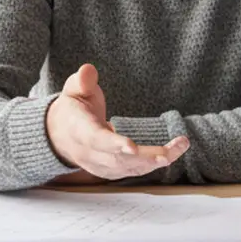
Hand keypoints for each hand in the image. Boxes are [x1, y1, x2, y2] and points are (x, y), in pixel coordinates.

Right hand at [45, 64, 188, 179]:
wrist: (61, 134)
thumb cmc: (73, 109)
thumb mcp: (73, 90)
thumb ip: (82, 81)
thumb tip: (88, 70)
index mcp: (80, 130)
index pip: (96, 140)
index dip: (113, 144)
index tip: (131, 147)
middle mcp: (89, 153)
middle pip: (117, 159)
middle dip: (145, 157)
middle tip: (169, 153)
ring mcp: (99, 165)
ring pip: (128, 168)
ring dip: (155, 161)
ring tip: (179, 148)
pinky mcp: (109, 171)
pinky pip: (131, 171)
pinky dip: (151, 165)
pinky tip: (171, 154)